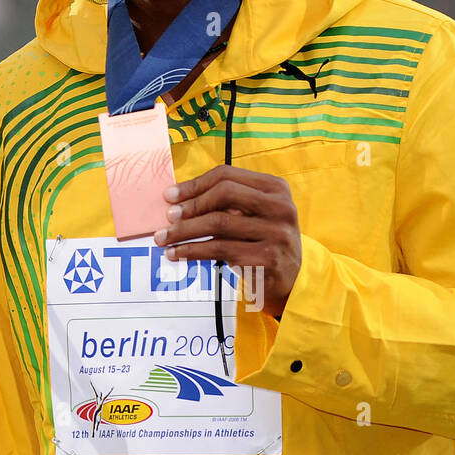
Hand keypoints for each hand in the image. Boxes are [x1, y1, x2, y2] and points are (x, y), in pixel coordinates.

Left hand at [154, 165, 301, 318]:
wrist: (292, 279)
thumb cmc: (261, 240)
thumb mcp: (252, 214)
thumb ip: (225, 203)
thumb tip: (175, 200)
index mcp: (275, 188)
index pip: (227, 175)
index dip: (194, 184)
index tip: (169, 195)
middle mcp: (280, 207)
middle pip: (223, 194)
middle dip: (189, 205)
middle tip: (167, 217)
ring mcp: (276, 233)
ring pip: (218, 223)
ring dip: (183, 231)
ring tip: (163, 238)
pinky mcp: (266, 258)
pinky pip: (219, 250)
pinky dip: (191, 250)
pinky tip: (176, 253)